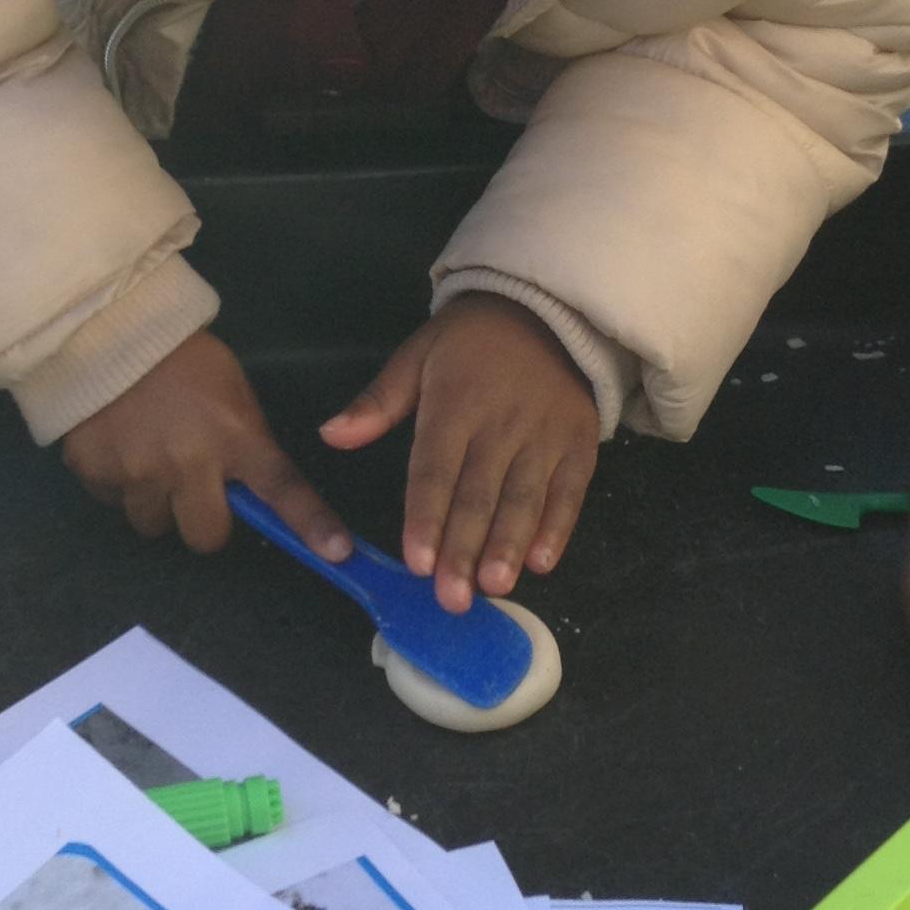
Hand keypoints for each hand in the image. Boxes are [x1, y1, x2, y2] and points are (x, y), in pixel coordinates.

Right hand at [63, 331, 350, 560]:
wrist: (109, 333)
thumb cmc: (183, 361)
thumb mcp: (230, 393)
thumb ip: (242, 442)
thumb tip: (245, 490)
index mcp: (233, 436)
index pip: (280, 487)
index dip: (310, 524)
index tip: (337, 553)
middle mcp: (188, 462)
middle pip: (206, 536)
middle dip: (202, 518)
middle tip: (193, 488)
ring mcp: (138, 472)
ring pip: (153, 523)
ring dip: (155, 501)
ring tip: (147, 455)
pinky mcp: (95, 473)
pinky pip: (113, 500)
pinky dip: (117, 482)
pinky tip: (119, 443)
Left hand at [321, 294, 598, 612]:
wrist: (548, 311)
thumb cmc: (471, 341)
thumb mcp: (418, 356)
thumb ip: (378, 402)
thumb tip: (330, 435)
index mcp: (454, 404)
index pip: (435, 469)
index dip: (426, 517)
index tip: (416, 562)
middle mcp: (500, 425)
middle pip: (479, 495)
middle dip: (464, 549)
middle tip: (451, 598)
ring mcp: (544, 437)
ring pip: (524, 499)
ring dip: (509, 545)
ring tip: (494, 586)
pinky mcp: (579, 445)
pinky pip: (570, 492)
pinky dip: (559, 528)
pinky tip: (542, 562)